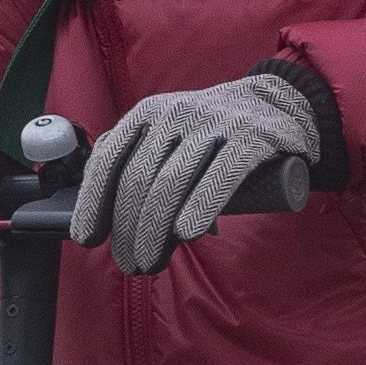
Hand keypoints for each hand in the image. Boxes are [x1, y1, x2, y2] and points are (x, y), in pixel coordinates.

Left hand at [68, 69, 320, 276]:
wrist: (278, 102)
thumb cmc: (213, 131)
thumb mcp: (169, 134)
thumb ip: (140, 162)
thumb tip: (107, 218)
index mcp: (148, 113)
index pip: (109, 158)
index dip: (92, 201)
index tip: (87, 237)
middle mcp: (176, 113)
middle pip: (139, 177)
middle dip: (128, 228)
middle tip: (129, 262)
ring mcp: (214, 122)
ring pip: (173, 180)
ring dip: (155, 229)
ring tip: (150, 261)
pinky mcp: (252, 136)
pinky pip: (221, 175)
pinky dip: (200, 205)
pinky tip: (187, 233)